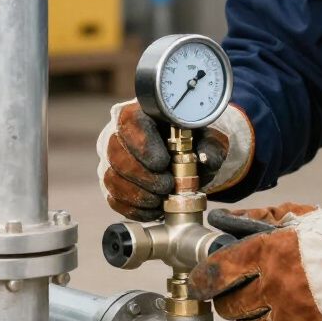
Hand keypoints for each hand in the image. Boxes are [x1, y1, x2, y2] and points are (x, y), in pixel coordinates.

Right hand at [96, 99, 253, 219]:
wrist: (182, 149)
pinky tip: (154, 208)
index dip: (144, 146)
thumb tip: (207, 160)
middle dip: (145, 177)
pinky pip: (113, 198)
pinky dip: (135, 208)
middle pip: (117, 155)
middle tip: (168, 186)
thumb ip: (211, 145)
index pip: (130, 123)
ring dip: (140, 195)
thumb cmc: (191, 137)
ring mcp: (110, 158)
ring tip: (162, 199)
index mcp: (141, 112)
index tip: (164, 163)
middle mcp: (118, 132)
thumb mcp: (206, 135)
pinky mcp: (110, 180)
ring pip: (112, 178)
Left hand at [189, 193, 321, 320]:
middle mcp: (276, 287)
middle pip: (228, 306)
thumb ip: (256, 218)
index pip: (219, 273)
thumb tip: (223, 220)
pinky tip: (280, 314)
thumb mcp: (296, 215)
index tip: (200, 280)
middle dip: (225, 298)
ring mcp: (290, 316)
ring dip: (248, 316)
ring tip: (261, 301)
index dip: (202, 278)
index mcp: (270, 252)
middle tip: (233, 290)